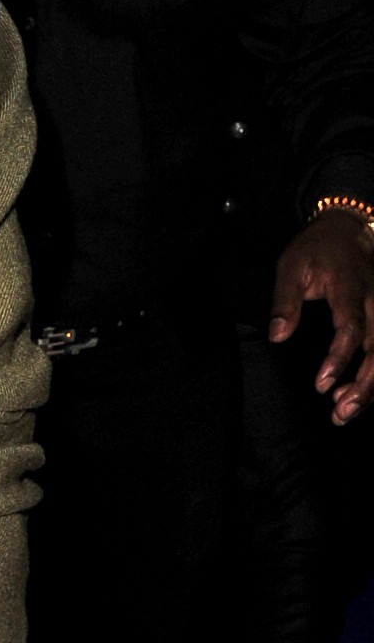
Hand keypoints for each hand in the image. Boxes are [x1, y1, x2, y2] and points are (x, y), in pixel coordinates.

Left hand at [269, 209, 373, 424]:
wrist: (349, 228)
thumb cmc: (316, 249)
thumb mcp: (291, 266)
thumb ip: (285, 302)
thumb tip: (277, 337)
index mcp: (351, 288)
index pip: (351, 328)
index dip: (339, 358)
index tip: (320, 384)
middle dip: (363, 385)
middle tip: (340, 411)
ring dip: (370, 389)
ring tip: (343, 414)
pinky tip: (356, 398)